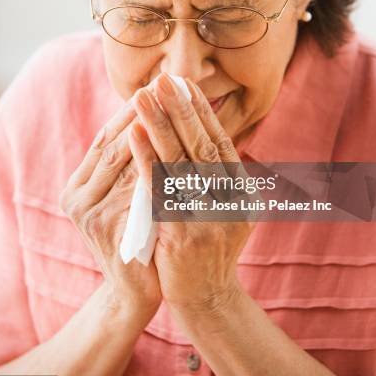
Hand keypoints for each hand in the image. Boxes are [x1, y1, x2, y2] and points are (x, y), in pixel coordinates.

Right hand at [59, 97, 161, 315]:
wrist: (137, 289)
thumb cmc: (140, 236)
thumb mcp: (131, 197)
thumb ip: (135, 166)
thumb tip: (155, 121)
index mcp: (79, 185)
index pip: (105, 138)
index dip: (130, 111)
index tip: (155, 85)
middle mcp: (77, 196)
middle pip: (111, 144)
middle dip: (140, 113)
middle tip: (163, 84)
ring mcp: (88, 213)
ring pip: (120, 161)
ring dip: (146, 130)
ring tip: (169, 103)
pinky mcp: (106, 229)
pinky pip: (133, 189)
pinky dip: (151, 165)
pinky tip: (172, 146)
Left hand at [128, 73, 253, 312]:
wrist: (208, 298)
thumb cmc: (213, 250)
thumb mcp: (232, 212)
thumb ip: (226, 178)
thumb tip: (216, 137)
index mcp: (242, 190)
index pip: (220, 141)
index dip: (203, 110)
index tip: (186, 83)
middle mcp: (229, 199)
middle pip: (201, 143)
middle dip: (180, 108)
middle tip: (164, 77)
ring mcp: (208, 216)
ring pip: (180, 160)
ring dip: (159, 123)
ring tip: (141, 95)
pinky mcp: (182, 232)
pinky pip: (159, 188)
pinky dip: (147, 157)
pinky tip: (133, 133)